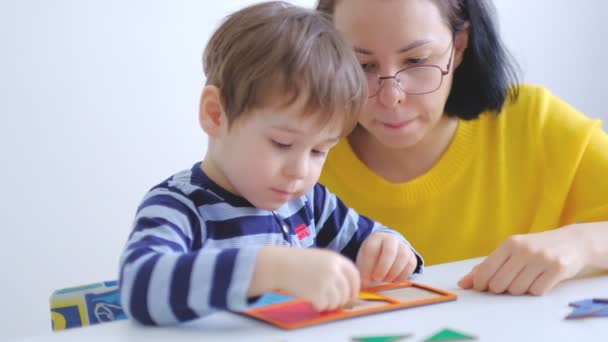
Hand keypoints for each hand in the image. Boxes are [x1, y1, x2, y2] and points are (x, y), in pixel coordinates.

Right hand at [253, 247, 359, 310]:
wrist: (278, 264)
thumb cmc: (296, 261)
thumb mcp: (319, 258)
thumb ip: (334, 268)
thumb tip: (346, 287)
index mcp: (336, 258)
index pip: (354, 275)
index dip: (354, 287)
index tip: (350, 294)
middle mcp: (334, 270)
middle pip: (347, 291)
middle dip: (342, 300)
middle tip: (333, 302)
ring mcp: (326, 282)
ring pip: (337, 301)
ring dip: (330, 304)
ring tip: (319, 300)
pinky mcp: (317, 293)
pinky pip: (324, 306)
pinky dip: (319, 307)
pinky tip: (312, 302)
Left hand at [356, 233, 417, 286]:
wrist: (386, 249)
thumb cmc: (372, 258)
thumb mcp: (364, 261)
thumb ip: (363, 272)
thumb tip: (364, 285)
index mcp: (375, 239)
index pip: (372, 250)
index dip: (368, 266)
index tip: (366, 279)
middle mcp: (390, 239)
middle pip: (390, 251)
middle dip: (383, 268)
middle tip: (377, 279)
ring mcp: (403, 246)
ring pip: (402, 257)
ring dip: (394, 272)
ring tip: (386, 280)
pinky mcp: (411, 255)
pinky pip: (411, 264)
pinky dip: (403, 275)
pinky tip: (394, 280)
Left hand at [458, 226, 588, 294]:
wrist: (572, 242)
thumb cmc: (535, 249)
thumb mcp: (510, 251)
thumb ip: (486, 267)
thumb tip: (463, 283)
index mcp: (509, 243)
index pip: (485, 270)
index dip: (480, 284)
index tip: (482, 287)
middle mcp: (524, 249)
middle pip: (499, 284)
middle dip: (501, 288)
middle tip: (510, 281)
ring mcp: (541, 258)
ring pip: (517, 290)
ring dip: (520, 289)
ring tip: (528, 277)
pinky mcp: (557, 268)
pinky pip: (537, 291)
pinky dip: (536, 290)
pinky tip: (541, 279)